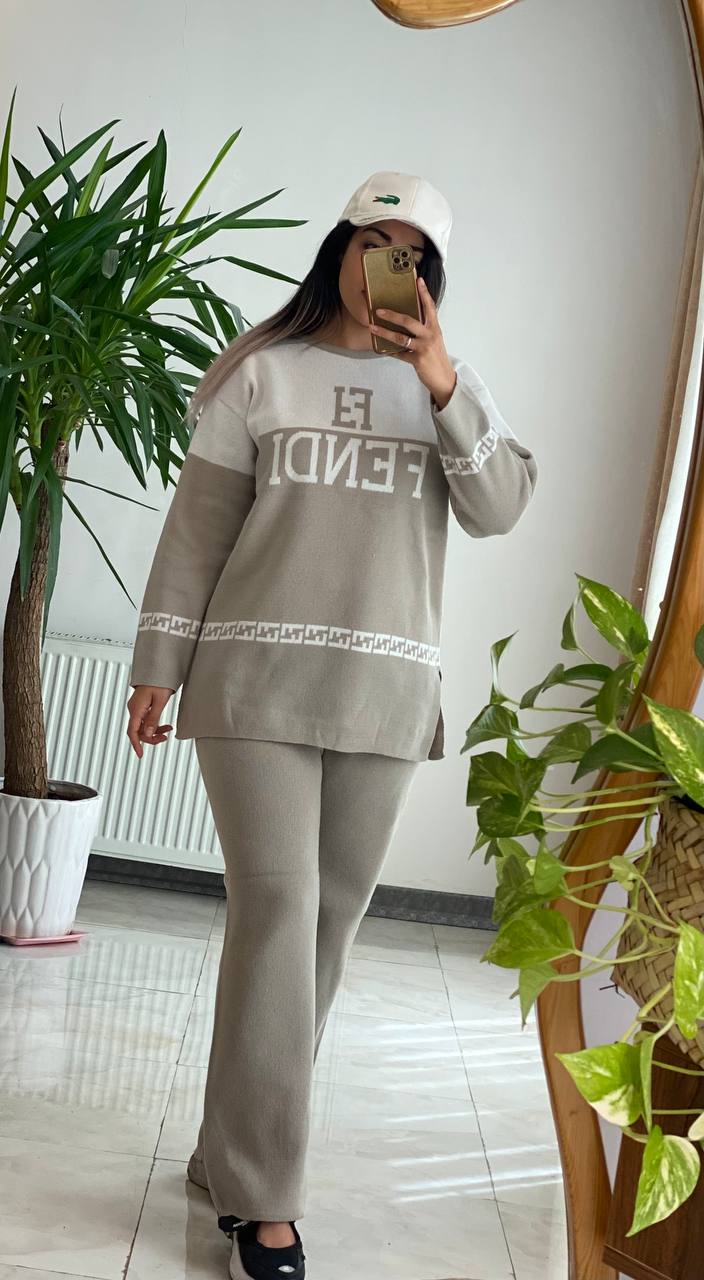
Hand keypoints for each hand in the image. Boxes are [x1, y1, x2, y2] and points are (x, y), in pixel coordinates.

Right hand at [127, 685, 174, 757]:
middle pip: (138, 731)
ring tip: (168, 731)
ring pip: (142, 726)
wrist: (158, 669)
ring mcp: (137, 708)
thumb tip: (147, 734)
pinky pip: (145, 720)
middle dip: (150, 738)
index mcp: (136, 709)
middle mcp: (134, 709)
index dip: (136, 744)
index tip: (140, 754)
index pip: (132, 731)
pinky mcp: (142, 707)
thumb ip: (153, 719)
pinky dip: (154, 725)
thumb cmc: (159, 682)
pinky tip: (165, 726)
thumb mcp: (160, 702)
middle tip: (164, 739)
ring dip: (154, 731)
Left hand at [369, 277, 456, 407]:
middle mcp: (430, 335)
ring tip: (372, 328)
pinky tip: (382, 349)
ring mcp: (424, 347)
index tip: (418, 280)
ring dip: (384, 332)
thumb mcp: (433, 340)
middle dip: (392, 315)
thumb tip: (405, 322)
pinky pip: (399, 354)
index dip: (424, 293)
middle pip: (409, 320)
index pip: (429, 307)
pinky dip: (390, 351)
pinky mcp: (418, 360)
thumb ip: (423, 330)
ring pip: (400, 337)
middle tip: (379, 310)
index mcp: (434, 328)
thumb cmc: (436, 357)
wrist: (444, 378)